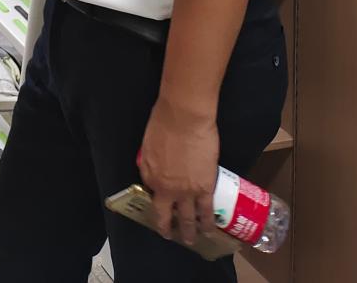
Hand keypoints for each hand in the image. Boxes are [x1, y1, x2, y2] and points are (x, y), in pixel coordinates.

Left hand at [139, 98, 218, 246]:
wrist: (185, 117)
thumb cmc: (163, 123)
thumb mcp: (147, 145)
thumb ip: (150, 163)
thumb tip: (155, 172)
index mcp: (150, 176)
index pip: (151, 194)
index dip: (156, 200)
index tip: (159, 207)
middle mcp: (167, 189)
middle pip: (166, 214)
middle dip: (168, 228)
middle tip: (170, 236)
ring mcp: (187, 191)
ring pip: (188, 218)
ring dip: (189, 231)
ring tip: (191, 240)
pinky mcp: (206, 189)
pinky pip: (207, 211)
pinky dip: (207, 223)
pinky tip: (209, 229)